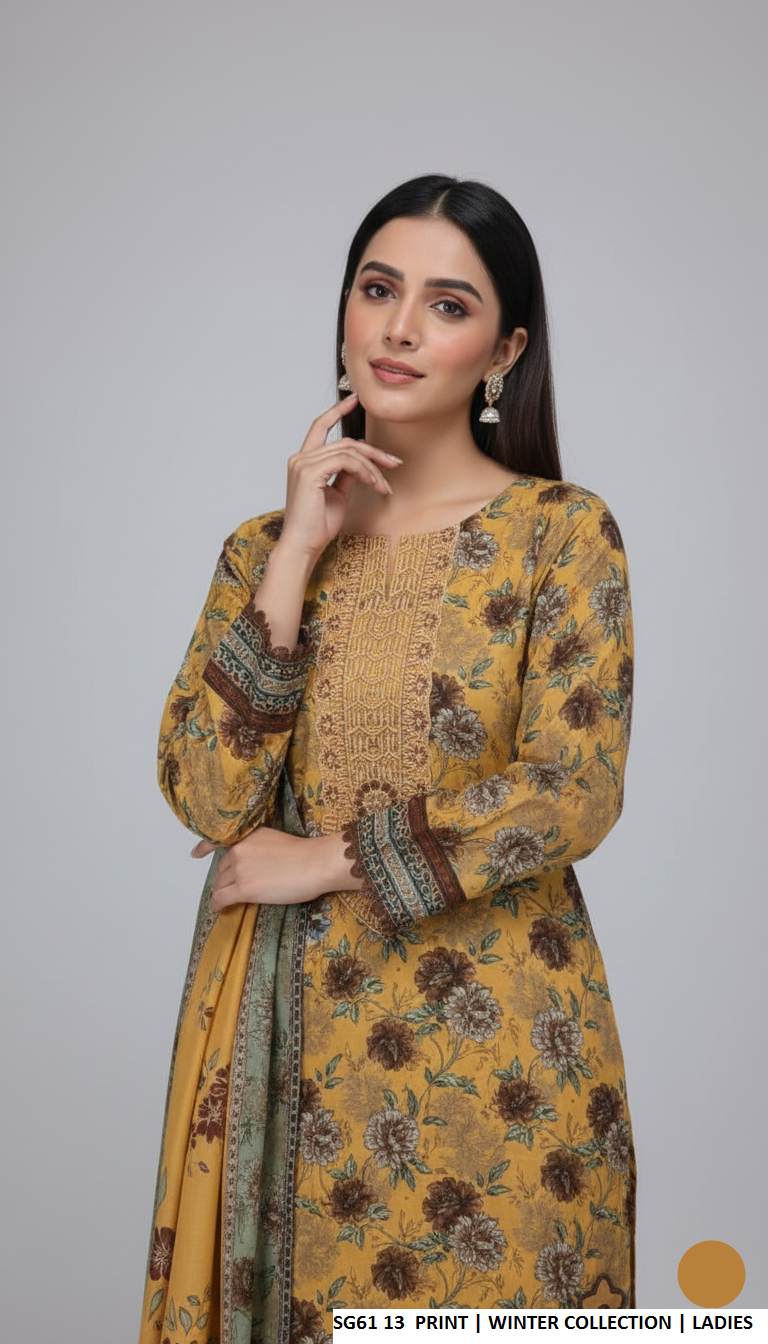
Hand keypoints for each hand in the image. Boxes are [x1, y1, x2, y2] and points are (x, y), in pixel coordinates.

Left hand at [191, 827, 356, 913]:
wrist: (315, 863)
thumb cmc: (307, 855)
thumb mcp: (276, 843)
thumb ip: (259, 850)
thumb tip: (255, 866)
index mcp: (249, 836)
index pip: (219, 840)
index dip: (204, 848)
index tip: (196, 854)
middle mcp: (239, 849)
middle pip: (221, 868)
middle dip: (221, 879)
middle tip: (224, 889)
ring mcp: (240, 869)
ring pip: (219, 884)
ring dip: (220, 893)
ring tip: (222, 901)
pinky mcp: (243, 888)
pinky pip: (221, 898)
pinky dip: (217, 905)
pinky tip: (218, 910)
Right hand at [278, 393, 401, 560]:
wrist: (304, 545)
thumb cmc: (317, 526)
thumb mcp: (337, 495)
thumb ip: (346, 475)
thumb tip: (361, 464)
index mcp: (303, 461)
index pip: (320, 426)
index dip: (337, 410)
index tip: (355, 399)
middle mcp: (300, 458)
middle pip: (346, 442)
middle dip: (374, 451)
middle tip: (395, 462)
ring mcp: (303, 464)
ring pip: (349, 452)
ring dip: (373, 468)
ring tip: (384, 486)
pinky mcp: (310, 472)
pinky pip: (346, 462)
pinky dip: (365, 471)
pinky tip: (374, 484)